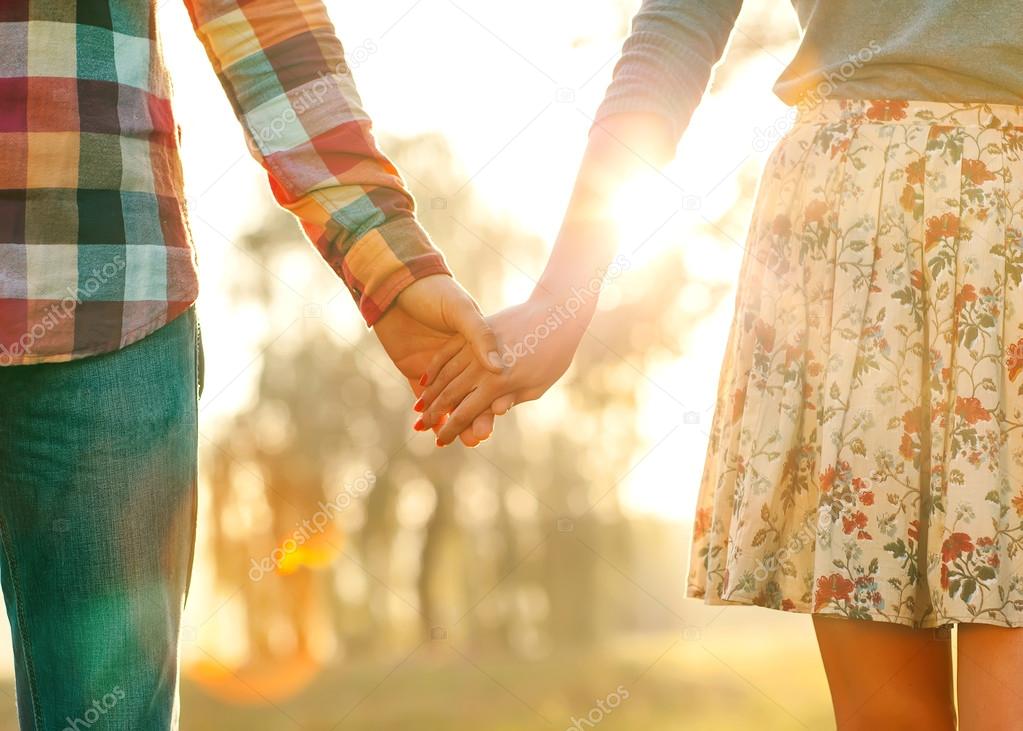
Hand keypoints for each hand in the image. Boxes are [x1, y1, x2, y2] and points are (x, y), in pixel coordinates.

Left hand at [373, 274, 502, 445]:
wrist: (398, 285)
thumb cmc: (436, 293)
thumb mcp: (462, 311)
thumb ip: (480, 337)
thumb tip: (496, 368)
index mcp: (476, 346)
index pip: (490, 379)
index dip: (493, 397)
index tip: (497, 417)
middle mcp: (461, 361)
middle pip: (472, 395)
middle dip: (476, 418)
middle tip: (480, 438)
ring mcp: (438, 369)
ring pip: (451, 402)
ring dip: (456, 423)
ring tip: (463, 441)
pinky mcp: (417, 372)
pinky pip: (427, 400)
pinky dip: (433, 417)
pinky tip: (438, 432)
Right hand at [416, 290, 591, 444]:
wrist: (556, 313)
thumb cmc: (554, 355)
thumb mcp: (538, 386)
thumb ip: (512, 400)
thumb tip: (492, 414)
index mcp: (498, 384)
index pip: (466, 414)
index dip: (451, 430)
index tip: (440, 442)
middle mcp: (482, 367)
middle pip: (449, 396)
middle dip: (433, 415)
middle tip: (420, 427)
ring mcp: (475, 347)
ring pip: (444, 375)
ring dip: (429, 394)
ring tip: (418, 408)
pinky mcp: (474, 331)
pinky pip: (447, 352)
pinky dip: (435, 367)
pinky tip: (426, 378)